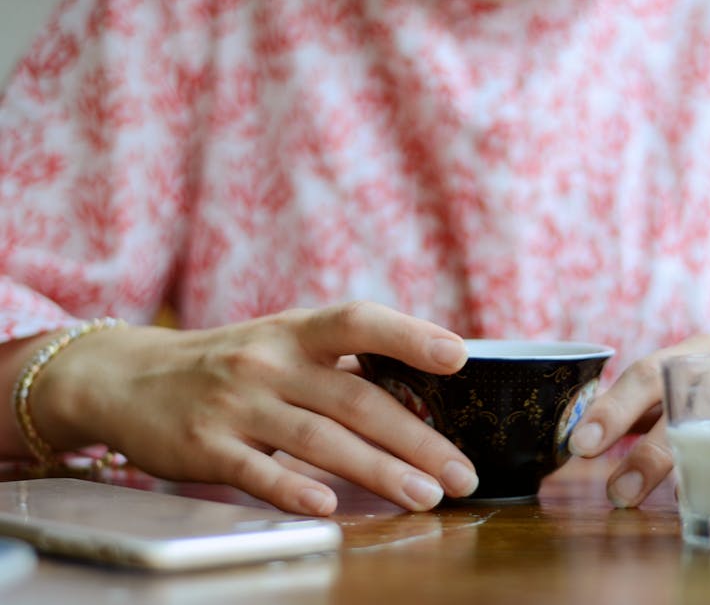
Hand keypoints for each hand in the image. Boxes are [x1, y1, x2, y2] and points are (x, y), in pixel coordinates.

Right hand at [30, 302, 479, 514]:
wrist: (129, 377)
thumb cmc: (231, 363)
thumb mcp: (283, 343)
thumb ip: (342, 361)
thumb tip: (425, 385)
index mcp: (297, 332)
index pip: (359, 322)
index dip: (409, 336)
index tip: (457, 357)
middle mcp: (270, 362)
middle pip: (356, 398)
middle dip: (416, 438)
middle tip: (461, 474)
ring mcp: (237, 404)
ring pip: (319, 439)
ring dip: (378, 470)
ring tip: (425, 496)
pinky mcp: (206, 446)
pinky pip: (256, 471)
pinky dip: (293, 488)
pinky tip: (329, 506)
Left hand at [567, 325, 709, 507]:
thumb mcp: (693, 373)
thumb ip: (646, 403)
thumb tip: (585, 436)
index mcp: (699, 353)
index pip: (648, 374)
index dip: (614, 409)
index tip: (581, 445)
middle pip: (694, 408)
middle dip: (654, 454)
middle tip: (619, 492)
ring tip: (682, 504)